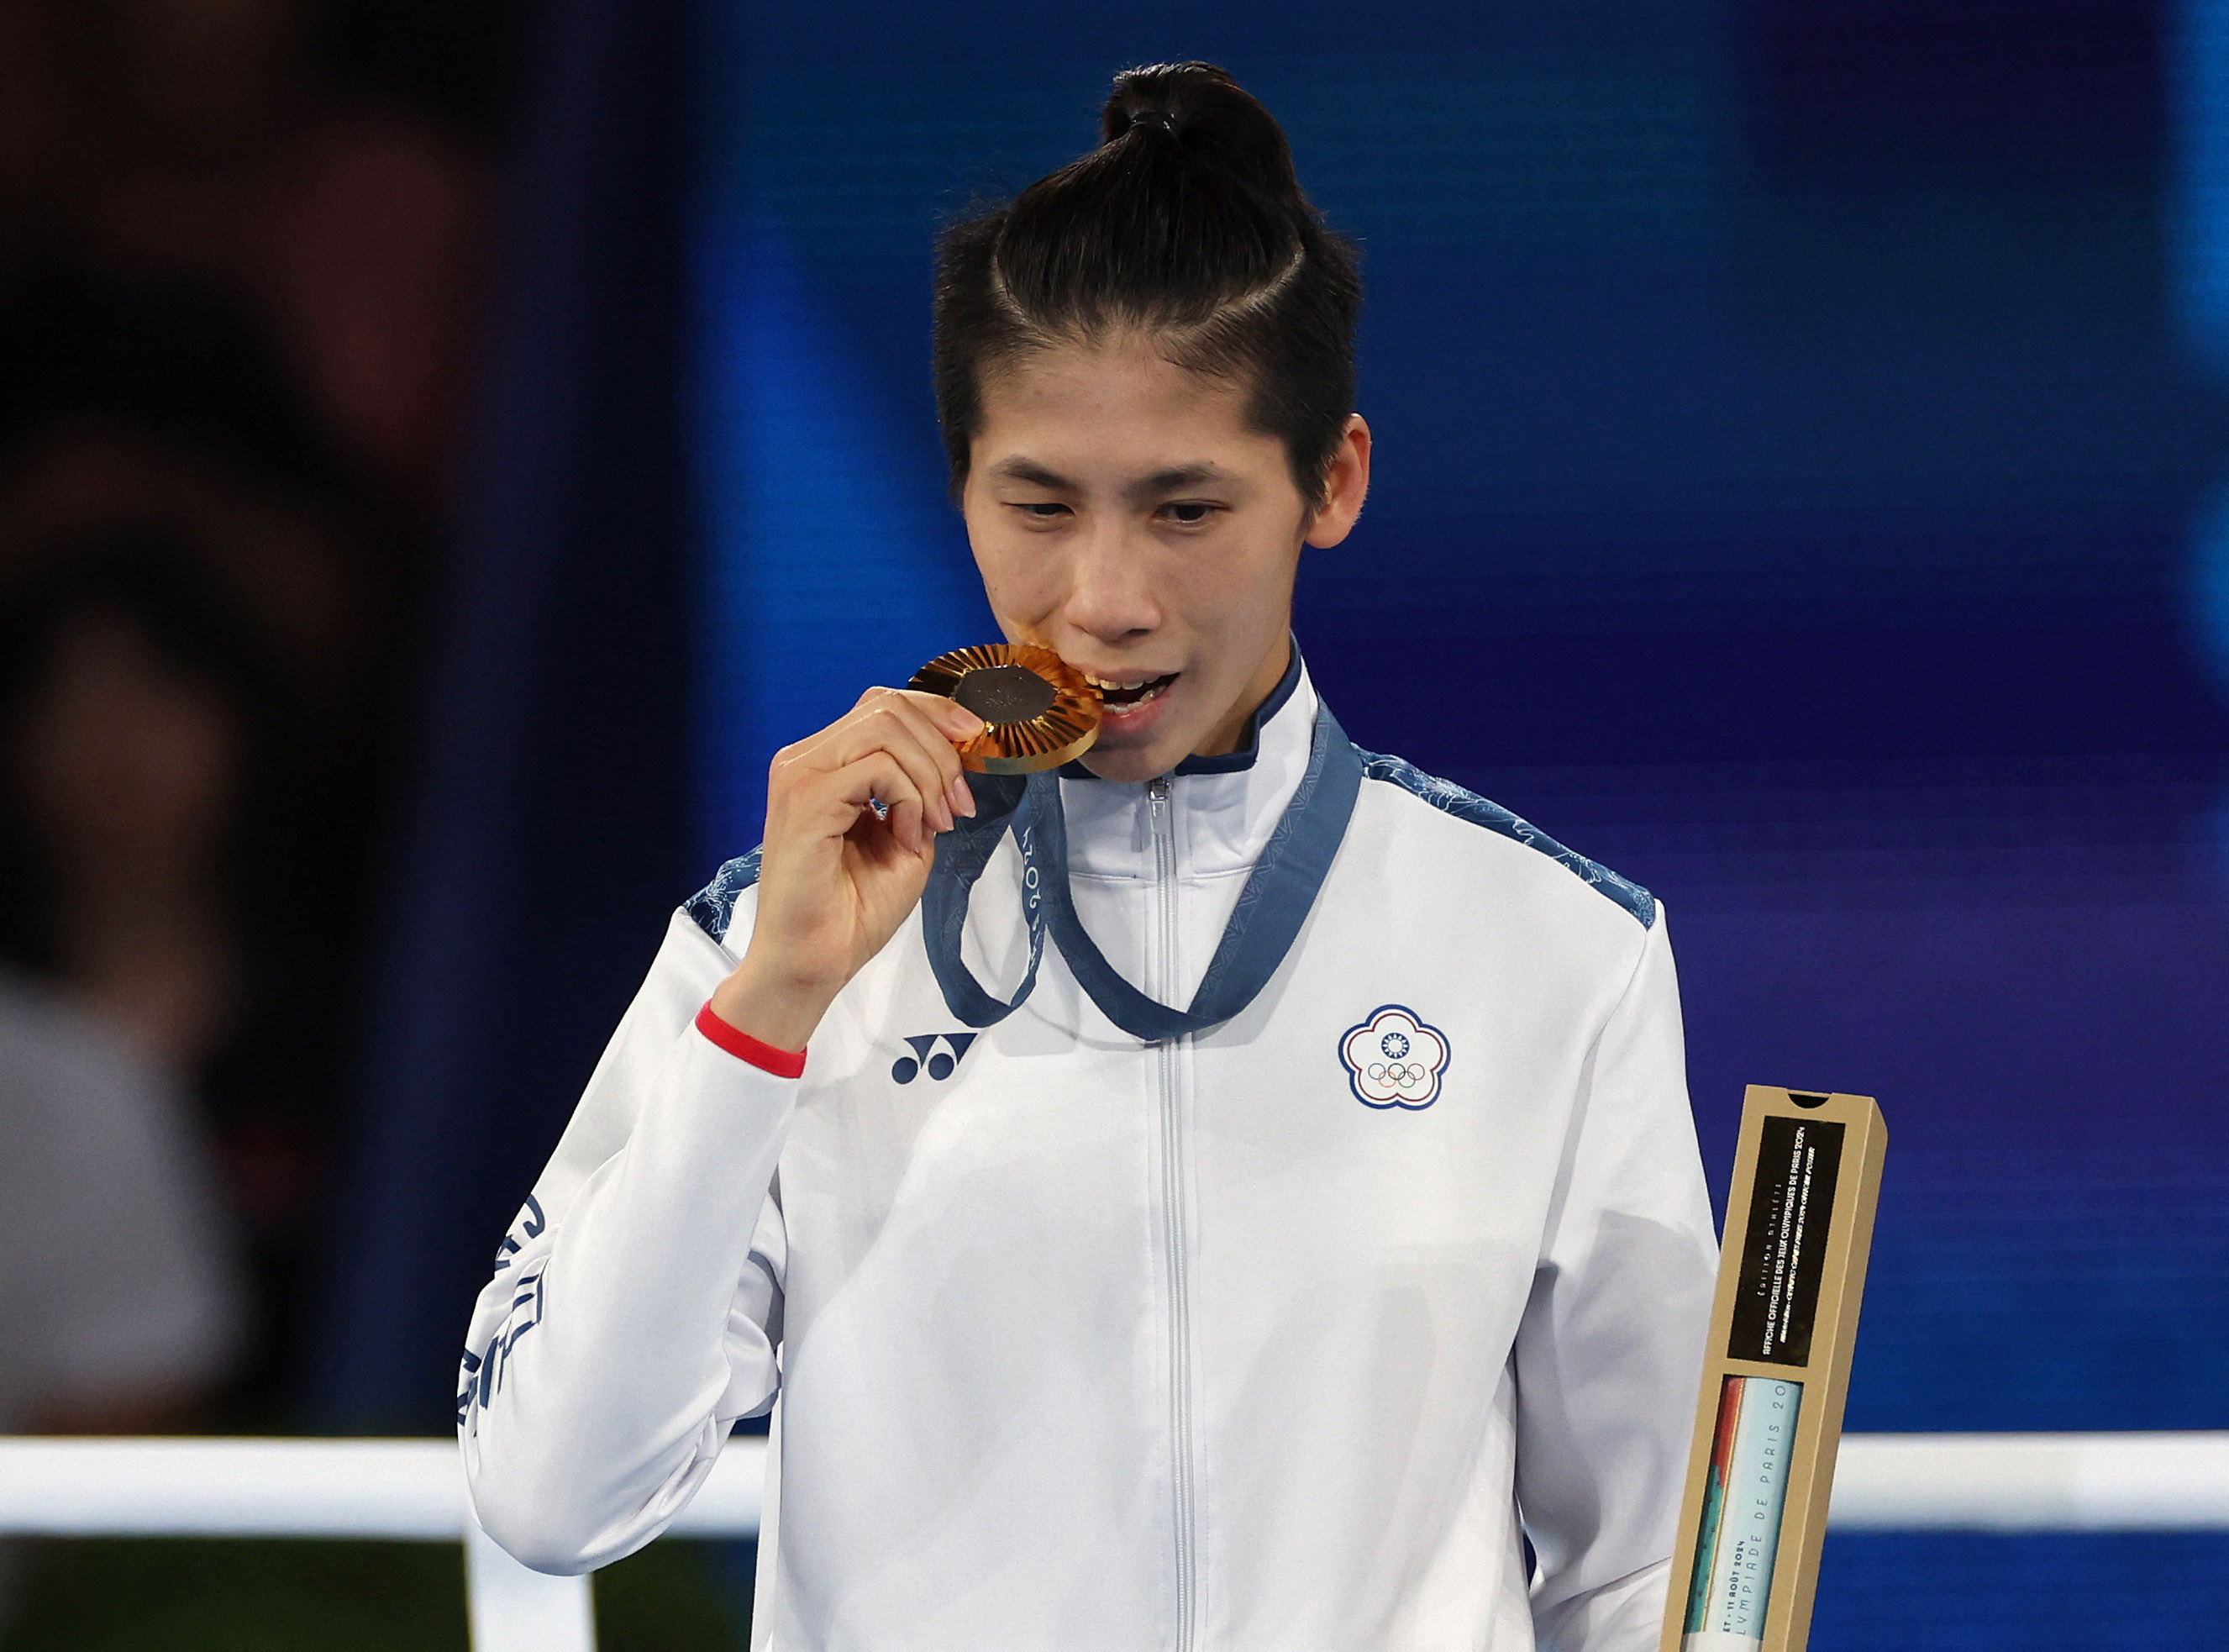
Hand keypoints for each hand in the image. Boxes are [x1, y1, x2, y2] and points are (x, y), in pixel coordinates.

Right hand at [709, 687, 982, 1050]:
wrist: (815, 963)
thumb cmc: (852, 910)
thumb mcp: (906, 837)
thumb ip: (921, 792)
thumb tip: (954, 758)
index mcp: (825, 763)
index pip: (883, 705)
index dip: (938, 715)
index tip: (976, 747)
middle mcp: (805, 759)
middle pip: (888, 706)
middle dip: (943, 750)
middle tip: (958, 806)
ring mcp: (800, 775)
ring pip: (886, 727)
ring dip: (930, 774)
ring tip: (936, 824)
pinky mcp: (805, 799)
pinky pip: (878, 767)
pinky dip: (910, 798)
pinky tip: (908, 838)